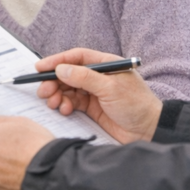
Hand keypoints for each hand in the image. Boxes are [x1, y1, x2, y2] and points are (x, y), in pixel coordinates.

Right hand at [34, 48, 161, 143]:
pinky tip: (65, 110)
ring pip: (68, 89)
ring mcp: (94, 92)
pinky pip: (72, 102)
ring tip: (52, 102)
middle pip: (69, 73)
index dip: (57, 60)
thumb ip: (84, 77)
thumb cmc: (136, 105)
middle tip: (43, 91)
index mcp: (106, 64)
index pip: (77, 57)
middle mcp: (98, 76)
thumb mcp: (110, 88)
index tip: (40, 67)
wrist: (149, 131)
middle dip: (54, 81)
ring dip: (57, 94)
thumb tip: (61, 69)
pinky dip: (65, 105)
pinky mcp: (92, 107)